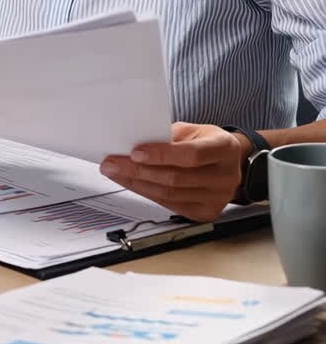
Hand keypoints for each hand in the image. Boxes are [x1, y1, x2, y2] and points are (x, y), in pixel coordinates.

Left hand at [99, 122, 247, 221]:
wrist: (229, 163)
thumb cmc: (207, 143)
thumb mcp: (193, 130)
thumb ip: (169, 136)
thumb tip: (135, 142)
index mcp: (225, 148)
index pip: (192, 155)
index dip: (162, 154)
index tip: (135, 152)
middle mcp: (225, 176)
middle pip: (176, 178)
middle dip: (138, 171)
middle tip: (113, 163)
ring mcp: (217, 198)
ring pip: (169, 195)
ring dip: (137, 184)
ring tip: (115, 173)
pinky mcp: (205, 213)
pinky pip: (170, 205)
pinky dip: (147, 193)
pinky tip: (132, 184)